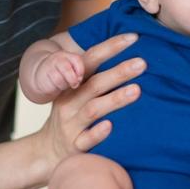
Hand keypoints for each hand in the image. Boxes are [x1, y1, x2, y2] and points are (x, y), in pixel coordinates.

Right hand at [34, 33, 143, 176]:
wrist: (47, 151)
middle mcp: (71, 102)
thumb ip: (95, 75)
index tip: (134, 37)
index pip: (90, 61)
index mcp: (73, 85)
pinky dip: (98, 133)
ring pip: (93, 110)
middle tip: (142, 63)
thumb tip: (130, 52)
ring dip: (114, 99)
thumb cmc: (71, 115)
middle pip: (95, 84)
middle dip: (119, 72)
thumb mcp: (76, 92)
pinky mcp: (75, 147)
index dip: (110, 47)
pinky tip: (111, 126)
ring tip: (136, 90)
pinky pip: (86, 140)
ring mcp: (72, 125)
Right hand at [34, 50, 84, 96]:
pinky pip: (51, 85)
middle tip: (74, 85)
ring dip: (64, 85)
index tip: (80, 78)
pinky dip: (56, 88)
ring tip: (64, 85)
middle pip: (66, 69)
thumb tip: (78, 81)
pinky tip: (56, 86)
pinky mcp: (42, 76)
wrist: (43, 74)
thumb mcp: (72, 69)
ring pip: (59, 79)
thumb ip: (78, 72)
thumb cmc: (62, 73)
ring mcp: (48, 67)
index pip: (77, 60)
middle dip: (73, 80)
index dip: (80, 71)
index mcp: (67, 55)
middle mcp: (57, 59)